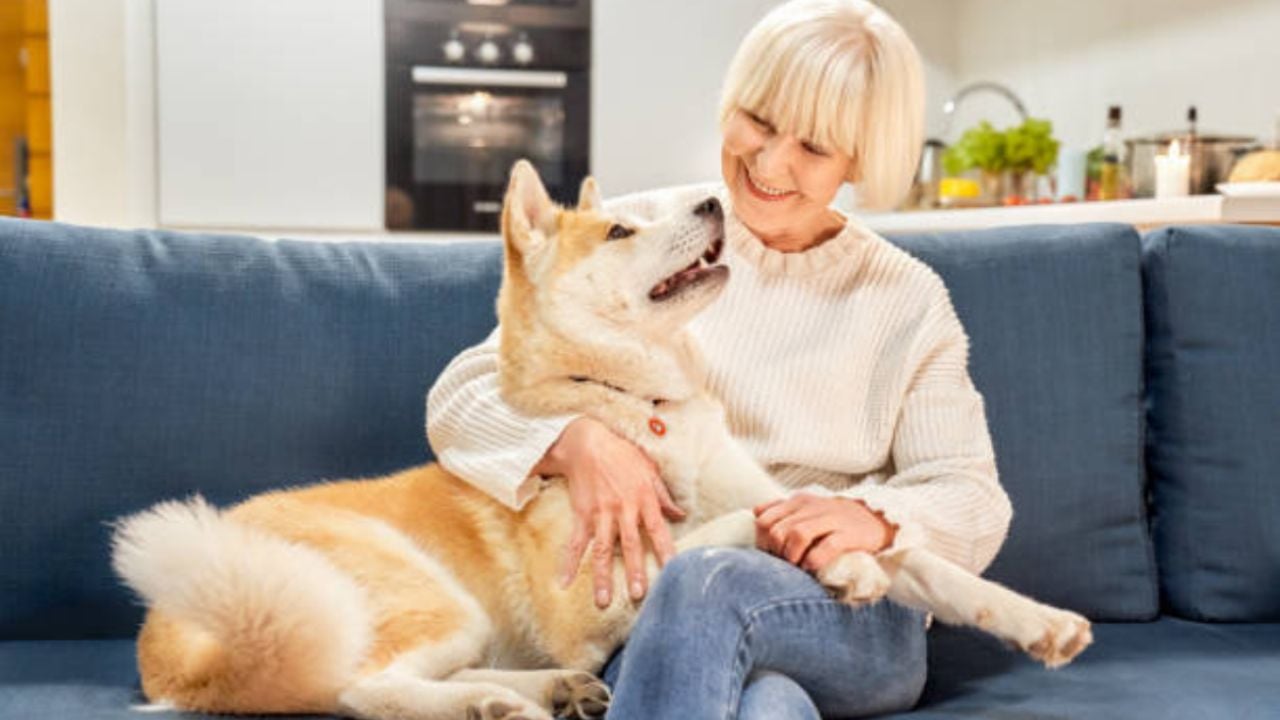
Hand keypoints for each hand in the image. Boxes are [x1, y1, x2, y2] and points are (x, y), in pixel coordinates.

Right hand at [536, 416, 684, 607]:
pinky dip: (568, 562)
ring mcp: (600, 514)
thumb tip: (679, 515)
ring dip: (602, 576)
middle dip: (633, 571)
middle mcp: (622, 509)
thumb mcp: (649, 470)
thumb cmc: (622, 454)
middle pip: (629, 545)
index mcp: (643, 498)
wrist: (587, 443)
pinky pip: (574, 542)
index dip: (666, 550)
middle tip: (638, 595)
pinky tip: (563, 581)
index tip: (673, 571)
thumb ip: (663, 495)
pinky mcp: (582, 514)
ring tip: (603, 601)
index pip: (658, 530)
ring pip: (602, 549)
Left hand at [753, 493, 895, 572]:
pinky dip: (814, 560)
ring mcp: (831, 519)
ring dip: (792, 555)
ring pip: (797, 534)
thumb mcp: (807, 508)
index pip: (764, 518)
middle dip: (775, 551)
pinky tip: (811, 568)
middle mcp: (812, 507)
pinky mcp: (848, 534)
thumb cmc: (835, 519)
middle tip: (784, 563)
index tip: (770, 554)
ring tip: (797, 566)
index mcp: (798, 501)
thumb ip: (781, 509)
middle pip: (778, 529)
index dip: (761, 540)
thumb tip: (755, 512)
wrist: (876, 518)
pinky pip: (826, 547)